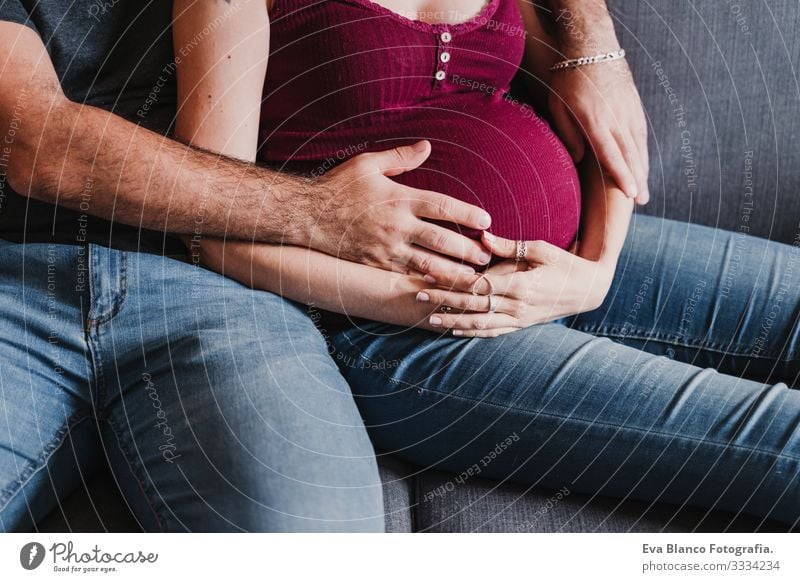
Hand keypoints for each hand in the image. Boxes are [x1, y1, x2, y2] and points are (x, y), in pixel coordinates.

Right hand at [308, 140, 492, 275]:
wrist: (307, 216)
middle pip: (441, 241)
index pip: (442, 207)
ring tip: (471, 278)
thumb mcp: (368, 164)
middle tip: (487, 257)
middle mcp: (396, 226)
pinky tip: (441, 287)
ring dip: (453, 273)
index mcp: (399, 198)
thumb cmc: (338, 187)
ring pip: (427, 265)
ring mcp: (386, 248)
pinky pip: (406, 276)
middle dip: (468, 250)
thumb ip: (400, 158)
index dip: (467, 214)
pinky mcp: (375, 264)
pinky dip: (426, 282)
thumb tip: (427, 146)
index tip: (487, 221)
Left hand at [415, 232, 614, 337]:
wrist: (589, 290)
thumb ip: (511, 246)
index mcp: (521, 285)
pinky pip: (492, 333)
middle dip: (444, 300)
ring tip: (428, 319)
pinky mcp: (521, 326)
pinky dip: (471, 333)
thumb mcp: (542, 250)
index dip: (452, 279)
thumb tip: (483, 237)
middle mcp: (517, 306)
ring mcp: (518, 319)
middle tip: (418, 294)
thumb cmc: (565, 264)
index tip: (430, 273)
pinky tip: (453, 332)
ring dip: (452, 321)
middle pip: (472, 304)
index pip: (478, 283)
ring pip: (479, 323)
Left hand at [548, 60, 649, 204]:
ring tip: (643, 192)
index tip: (630, 193)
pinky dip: (642, 152)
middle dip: (636, 180)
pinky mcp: (634, 105)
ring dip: (642, 170)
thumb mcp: (557, 106)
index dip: (621, 175)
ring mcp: (628, 110)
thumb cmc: (568, 78)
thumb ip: (568, 134)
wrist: (592, 47)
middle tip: (641, 202)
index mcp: (595, 120)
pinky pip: (640, 134)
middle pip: (629, 154)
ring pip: (638, 145)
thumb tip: (581, 159)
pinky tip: (642, 166)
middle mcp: (616, 117)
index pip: (611, 153)